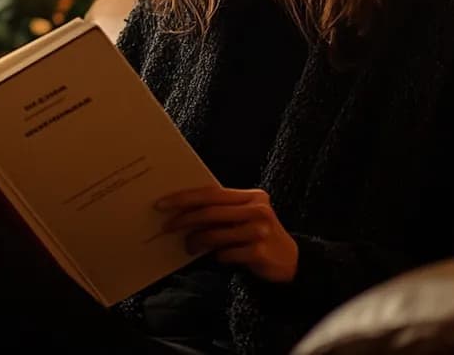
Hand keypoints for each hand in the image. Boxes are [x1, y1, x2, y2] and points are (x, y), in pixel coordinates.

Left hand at [157, 186, 298, 282]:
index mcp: (252, 197)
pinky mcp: (259, 252)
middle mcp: (258, 210)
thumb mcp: (245, 217)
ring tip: (187, 246)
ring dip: (196, 241)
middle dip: (184, 219)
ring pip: (215, 234)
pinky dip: (216, 256)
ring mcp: (260, 231)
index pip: (211, 193)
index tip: (162, 203)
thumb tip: (182, 210)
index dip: (184, 197)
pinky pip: (225, 254)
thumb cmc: (257, 236)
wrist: (291, 261)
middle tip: (166, 226)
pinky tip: (217, 257)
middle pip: (210, 212)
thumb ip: (222, 211)